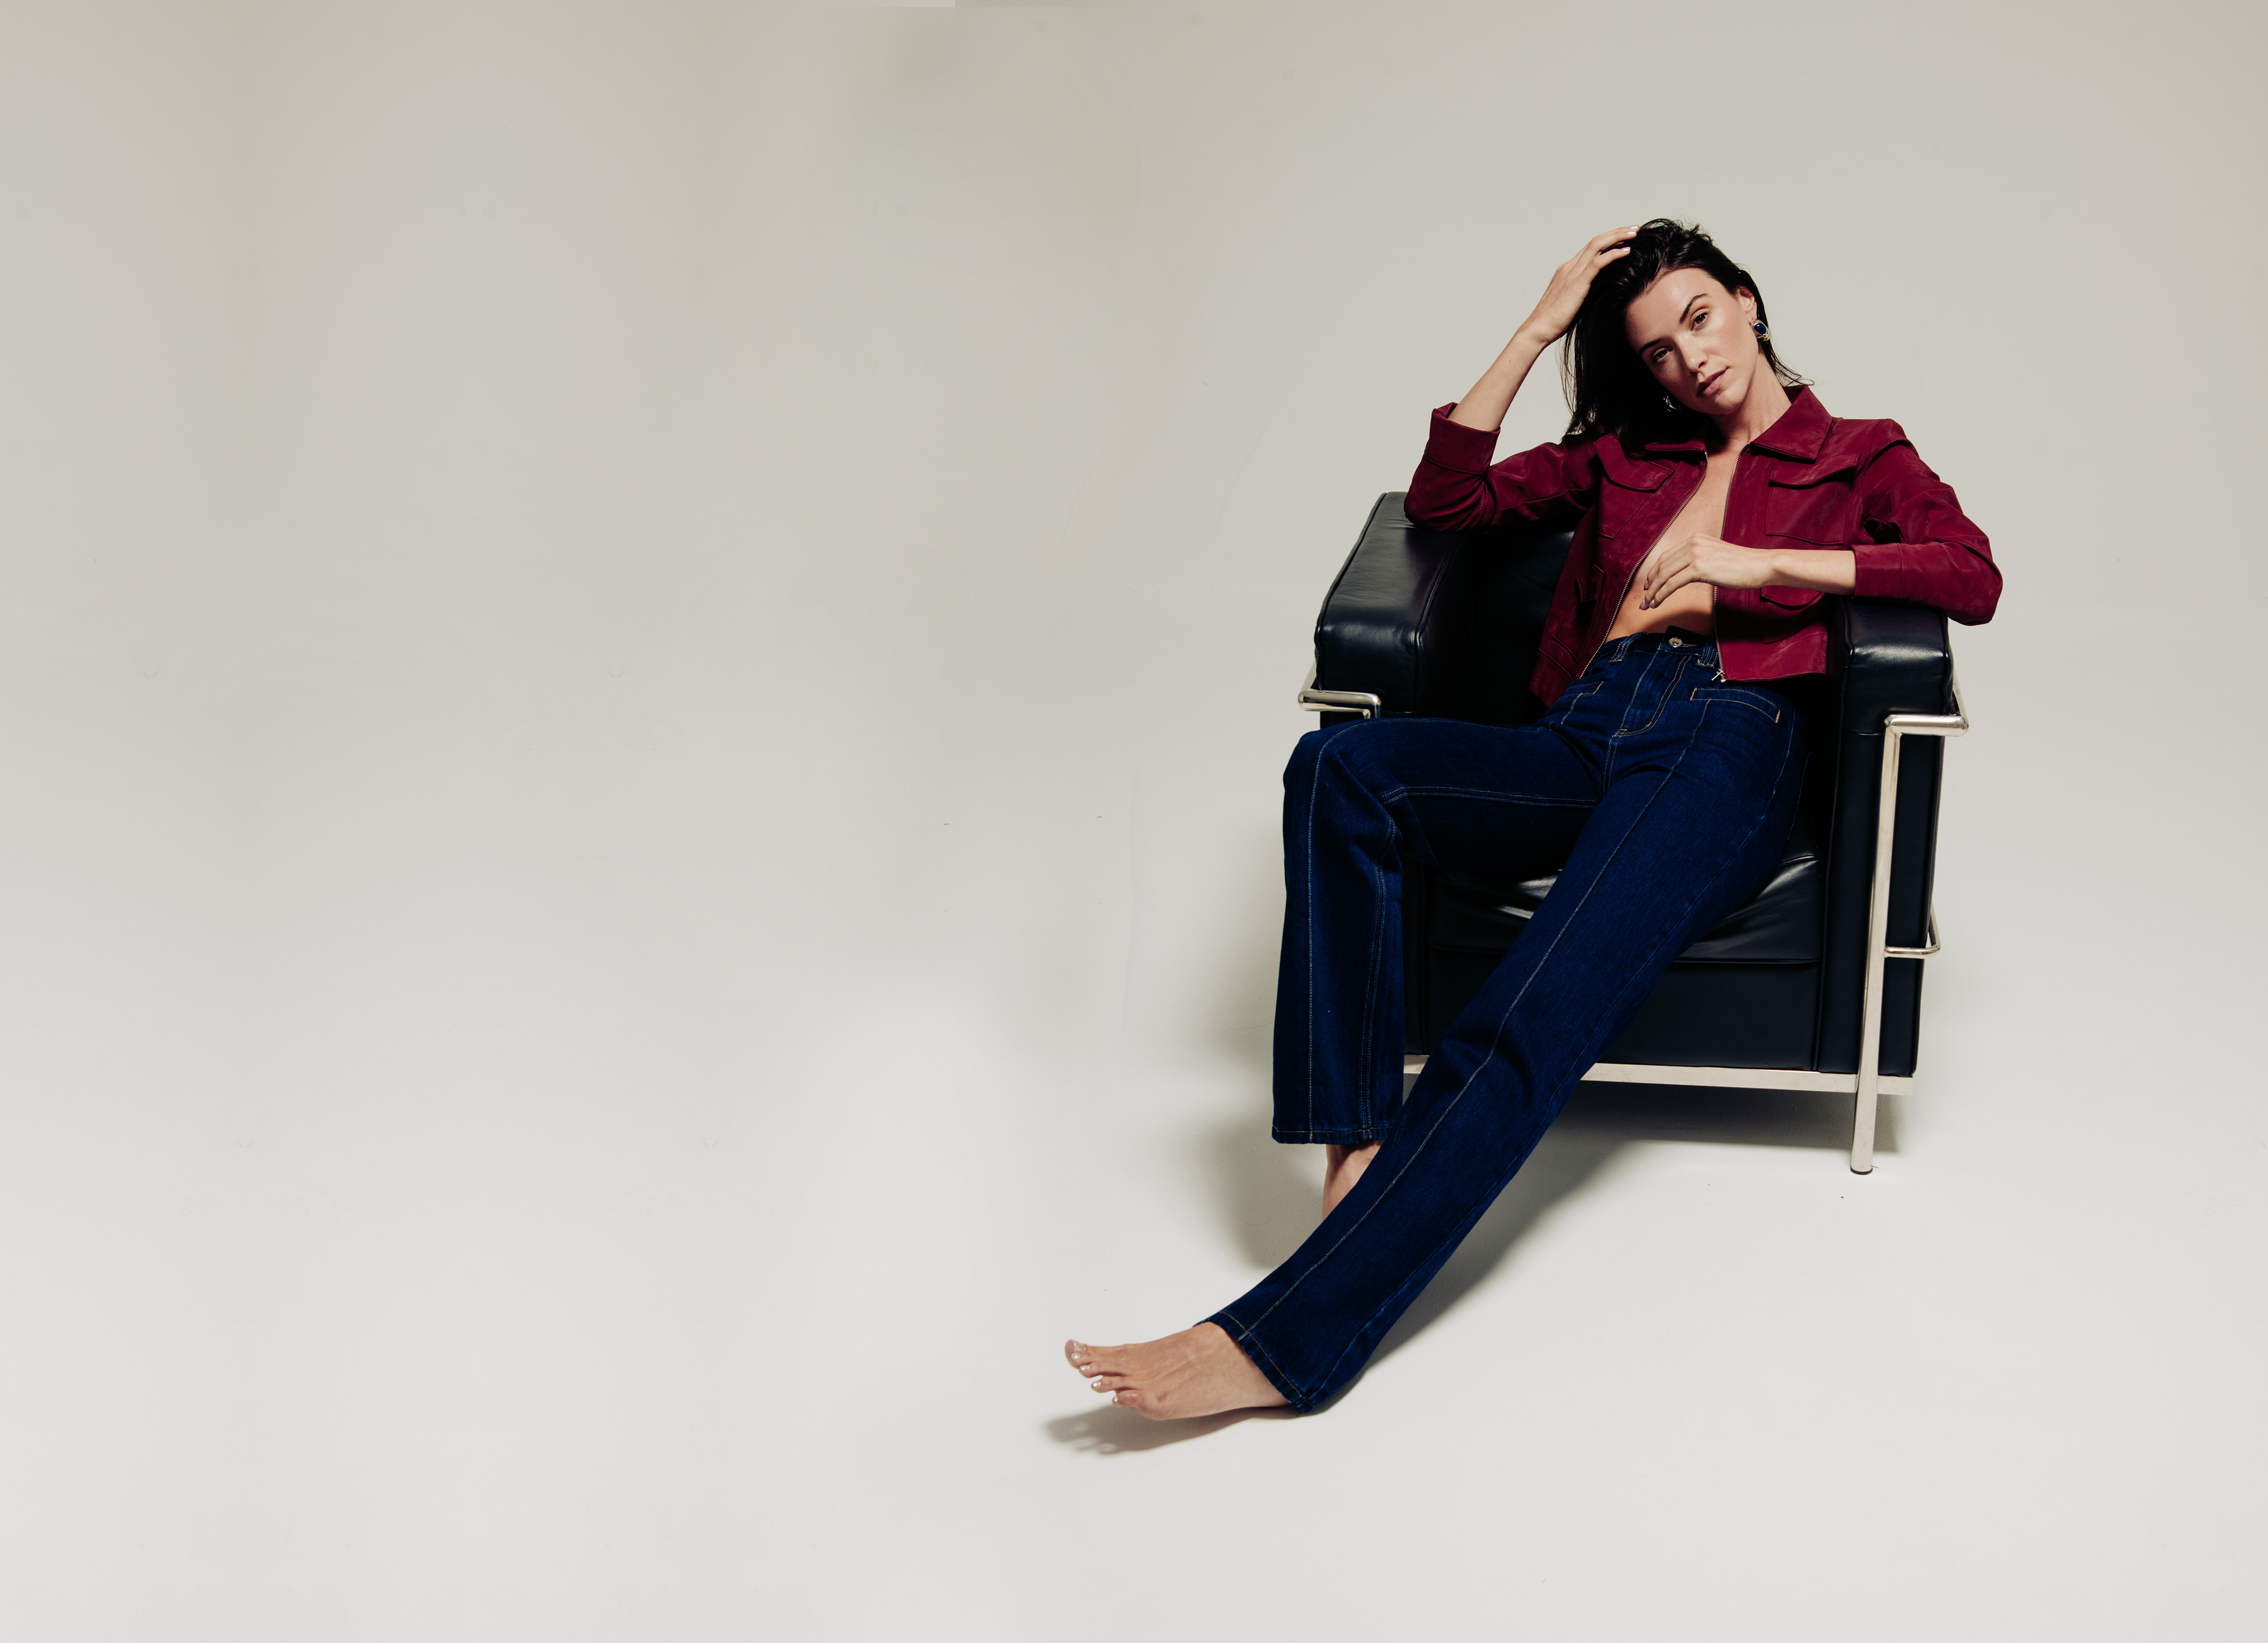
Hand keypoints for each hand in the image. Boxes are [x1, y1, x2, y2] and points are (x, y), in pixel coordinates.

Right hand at [1519, 227, 1638, 347]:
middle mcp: (1569, 267)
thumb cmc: (1553, 321)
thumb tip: (1598, 295)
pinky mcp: (1577, 284)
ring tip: (1634, 233)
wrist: (1538, 329)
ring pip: (1597, 246)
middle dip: (1616, 232)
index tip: (1624, 237)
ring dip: (1617, 237)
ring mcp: (1572, 274)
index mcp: (1566, 271)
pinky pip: (1598, 263)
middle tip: (1634, 229)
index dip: (1608, 239)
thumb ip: (1582, 293)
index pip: (1590, 248)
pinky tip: (1627, 251)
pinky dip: (1613, 254)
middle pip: (1595, 241)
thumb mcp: (1570, 303)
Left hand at [1637, 534, 1778, 607]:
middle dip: (1650, 584)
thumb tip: (1685, 573)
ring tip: (1648, 605)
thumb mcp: (1715, 557)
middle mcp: (1693, 543)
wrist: (1760, 565)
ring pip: (1664, 574)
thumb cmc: (1742, 566)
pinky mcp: (1700, 567)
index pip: (1666, 556)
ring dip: (1653, 592)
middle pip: (1661, 565)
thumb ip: (1699, 561)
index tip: (1649, 586)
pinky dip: (1662, 594)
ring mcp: (1695, 554)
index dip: (1654, 573)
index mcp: (1695, 539)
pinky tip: (1657, 602)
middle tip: (1643, 599)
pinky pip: (1673, 583)